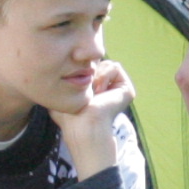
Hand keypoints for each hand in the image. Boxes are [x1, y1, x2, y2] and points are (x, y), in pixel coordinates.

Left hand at [49, 59, 135, 174]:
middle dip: (89, 73)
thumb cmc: (69, 116)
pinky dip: (104, 76)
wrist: (83, 125)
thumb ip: (64, 82)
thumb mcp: (62, 95)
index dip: (80, 72)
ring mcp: (118, 90)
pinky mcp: (127, 89)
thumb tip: (64, 70)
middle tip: (86, 92)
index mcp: (95, 92)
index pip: (88, 68)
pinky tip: (101, 92)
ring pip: (106, 64)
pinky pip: (115, 67)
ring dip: (96, 76)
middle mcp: (108, 90)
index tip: (76, 90)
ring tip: (94, 94)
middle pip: (97, 63)